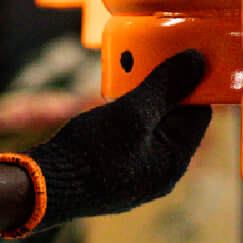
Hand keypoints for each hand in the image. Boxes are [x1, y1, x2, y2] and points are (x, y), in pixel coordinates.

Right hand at [2, 50, 210, 232]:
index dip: (191, 82)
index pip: (198, 113)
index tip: (179, 56)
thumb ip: (165, 86)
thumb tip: (198, 61)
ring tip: (126, 76)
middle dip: (164, 88)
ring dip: (142, 100)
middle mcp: (160, 172)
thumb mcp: (131, 111)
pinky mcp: (115, 172)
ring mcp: (137, 174)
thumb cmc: (91, 152)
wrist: (44, 186)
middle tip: (149, 60)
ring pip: (150, 127)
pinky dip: (126, 116)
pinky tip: (109, 103)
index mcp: (174, 161)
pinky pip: (131, 138)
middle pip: (174, 120)